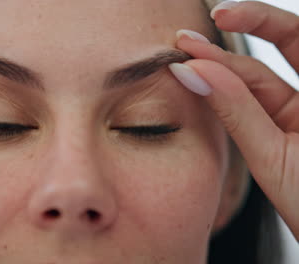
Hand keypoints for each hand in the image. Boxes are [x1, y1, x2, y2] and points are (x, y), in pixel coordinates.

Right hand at [169, 1, 298, 239]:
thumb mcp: (274, 160)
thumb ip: (236, 113)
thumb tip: (197, 74)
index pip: (295, 38)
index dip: (258, 20)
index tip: (221, 16)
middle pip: (271, 58)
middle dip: (226, 49)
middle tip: (186, 42)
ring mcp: (297, 118)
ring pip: (255, 84)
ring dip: (219, 74)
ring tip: (184, 62)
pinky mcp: (281, 133)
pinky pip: (251, 107)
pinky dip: (225, 98)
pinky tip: (202, 86)